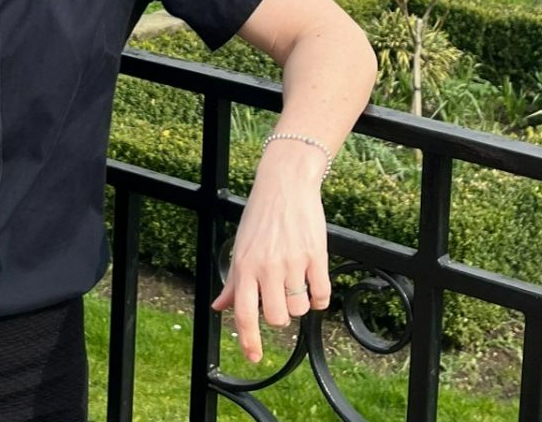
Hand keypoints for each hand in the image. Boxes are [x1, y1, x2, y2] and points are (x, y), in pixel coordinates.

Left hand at [210, 141, 331, 363]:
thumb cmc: (259, 217)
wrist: (285, 185)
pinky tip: (315, 285)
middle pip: (278, 318)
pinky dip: (321, 298)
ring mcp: (293, 263)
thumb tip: (218, 307)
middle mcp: (267, 268)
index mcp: (244, 267)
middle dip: (280, 315)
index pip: (244, 314)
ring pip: (300, 309)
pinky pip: (323, 295)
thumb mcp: (240, 248)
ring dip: (300, 303)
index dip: (249, 341)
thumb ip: (232, 282)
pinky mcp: (317, 256)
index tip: (254, 357)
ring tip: (297, 282)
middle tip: (280, 297)